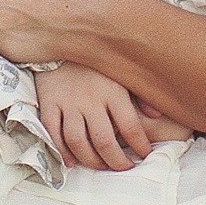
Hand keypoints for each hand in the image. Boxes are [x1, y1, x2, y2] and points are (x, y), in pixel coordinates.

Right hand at [36, 65, 153, 169]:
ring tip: (100, 166)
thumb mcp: (121, 70)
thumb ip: (139, 94)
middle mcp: (91, 99)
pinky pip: (53, 132)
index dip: (140, 146)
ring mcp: (68, 102)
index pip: (131, 127)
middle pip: (104, 140)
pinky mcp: (48, 103)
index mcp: (113, 91)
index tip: (144, 155)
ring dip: (90, 160)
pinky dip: (61, 150)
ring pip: (78, 141)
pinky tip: (71, 160)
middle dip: (116, 161)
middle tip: (124, 168)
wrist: (61, 36)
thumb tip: (157, 115)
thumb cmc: (96, 59)